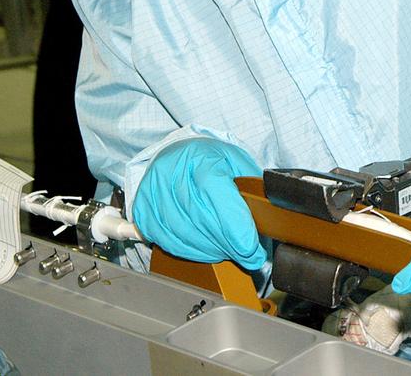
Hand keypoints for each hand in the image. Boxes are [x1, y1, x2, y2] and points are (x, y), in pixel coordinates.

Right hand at [131, 137, 265, 268]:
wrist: (176, 153)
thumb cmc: (210, 160)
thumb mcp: (237, 162)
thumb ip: (251, 188)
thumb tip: (268, 220)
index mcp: (201, 158)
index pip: (220, 197)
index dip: (238, 229)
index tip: (252, 250)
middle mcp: (173, 173)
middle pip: (202, 219)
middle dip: (229, 244)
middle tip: (247, 256)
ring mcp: (154, 192)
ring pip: (184, 234)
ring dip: (210, 251)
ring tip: (227, 253)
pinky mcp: (142, 209)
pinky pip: (166, 240)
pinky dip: (189, 251)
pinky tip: (205, 251)